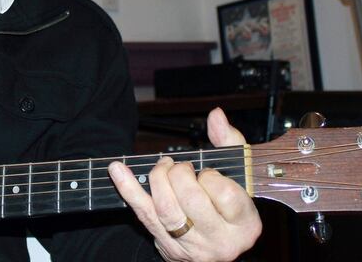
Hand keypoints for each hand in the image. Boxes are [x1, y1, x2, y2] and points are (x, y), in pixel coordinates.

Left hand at [109, 108, 260, 261]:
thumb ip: (229, 142)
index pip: (225, 194)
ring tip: (163, 167)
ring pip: (166, 208)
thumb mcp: (239, 174)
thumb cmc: (229, 204)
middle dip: (180, 174)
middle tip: (182, 167)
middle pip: (192, 199)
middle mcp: (220, 240)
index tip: (208, 173)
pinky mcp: (167, 245)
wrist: (218, 243)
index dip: (211, 176)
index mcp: (244, 224)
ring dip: (159, 178)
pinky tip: (117, 170)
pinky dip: (128, 189)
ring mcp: (192, 246)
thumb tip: (215, 116)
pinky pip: (143, 214)